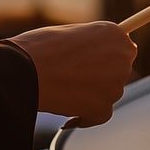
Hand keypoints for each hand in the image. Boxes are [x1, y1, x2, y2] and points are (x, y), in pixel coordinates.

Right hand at [9, 21, 136, 126]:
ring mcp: (116, 84)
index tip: (99, 64)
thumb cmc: (41, 48)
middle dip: (100, 77)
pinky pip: (100, 115)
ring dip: (91, 95)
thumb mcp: (71, 34)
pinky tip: (69, 115)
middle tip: (75, 78)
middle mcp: (122, 57)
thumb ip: (90, 45)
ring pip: (108, 94)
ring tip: (63, 89)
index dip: (108, 58)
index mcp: (114, 32)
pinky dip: (86, 117)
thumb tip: (95, 59)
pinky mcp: (105, 108)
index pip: (123, 49)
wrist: (26, 68)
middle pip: (117, 72)